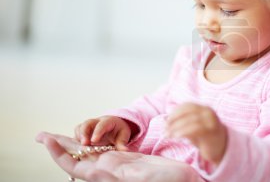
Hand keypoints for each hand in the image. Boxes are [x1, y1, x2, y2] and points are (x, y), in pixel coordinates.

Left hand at [36, 132, 201, 181]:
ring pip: (89, 153)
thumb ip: (115, 178)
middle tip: (40, 135)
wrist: (186, 180)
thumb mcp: (141, 180)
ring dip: (72, 143)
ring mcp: (117, 165)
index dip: (59, 154)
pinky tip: (87, 140)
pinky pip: (104, 150)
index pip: (76, 167)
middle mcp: (109, 171)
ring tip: (56, 135)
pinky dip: (93, 142)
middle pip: (77, 158)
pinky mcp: (126, 160)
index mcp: (110, 176)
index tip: (46, 140)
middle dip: (58, 146)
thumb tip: (91, 173)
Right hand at [74, 116, 130, 150]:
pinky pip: (76, 134)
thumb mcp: (123, 135)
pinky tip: (76, 149)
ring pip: (80, 128)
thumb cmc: (119, 131)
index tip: (94, 140)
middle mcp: (96, 122)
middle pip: (87, 123)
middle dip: (84, 133)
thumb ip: (122, 143)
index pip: (102, 124)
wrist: (114, 127)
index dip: (97, 132)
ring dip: (78, 137)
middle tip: (84, 144)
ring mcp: (88, 127)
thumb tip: (124, 150)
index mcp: (108, 121)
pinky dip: (75, 141)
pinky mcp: (83, 133)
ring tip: (79, 148)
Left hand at [166, 103, 227, 163]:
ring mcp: (211, 121)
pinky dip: (183, 132)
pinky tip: (176, 136)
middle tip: (165, 128)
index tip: (166, 120)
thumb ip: (184, 122)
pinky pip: (195, 129)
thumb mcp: (194, 127)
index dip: (175, 112)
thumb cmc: (206, 138)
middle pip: (188, 112)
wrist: (222, 149)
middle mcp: (208, 112)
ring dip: (176, 127)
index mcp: (204, 108)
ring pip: (190, 120)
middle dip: (174, 119)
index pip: (187, 105)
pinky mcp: (211, 131)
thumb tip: (166, 121)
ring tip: (168, 135)